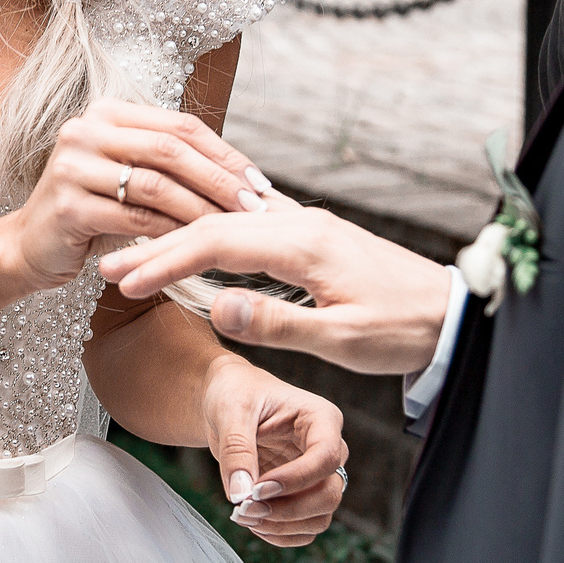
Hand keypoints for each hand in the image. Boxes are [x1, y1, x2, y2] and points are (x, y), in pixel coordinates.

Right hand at [0, 99, 271, 291]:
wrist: (32, 246)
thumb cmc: (93, 210)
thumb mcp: (128, 174)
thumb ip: (170, 162)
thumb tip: (243, 172)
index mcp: (107, 112)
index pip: (179, 125)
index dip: (225, 152)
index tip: (259, 182)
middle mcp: (85, 130)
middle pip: (170, 149)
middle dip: (219, 179)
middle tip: (255, 206)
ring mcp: (72, 166)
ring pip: (155, 184)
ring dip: (200, 208)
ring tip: (231, 229)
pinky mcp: (68, 206)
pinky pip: (134, 218)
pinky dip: (169, 231)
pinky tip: (194, 245)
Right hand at [99, 198, 457, 375]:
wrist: (454, 312)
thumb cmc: (403, 330)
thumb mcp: (343, 339)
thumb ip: (279, 322)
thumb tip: (216, 305)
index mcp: (304, 244)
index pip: (216, 244)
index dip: (165, 261)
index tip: (124, 281)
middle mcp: (302, 222)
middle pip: (213, 225)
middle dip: (158, 245)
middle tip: (110, 268)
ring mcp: (308, 224)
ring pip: (229, 223)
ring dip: (181, 239)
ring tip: (138, 258)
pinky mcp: (314, 235)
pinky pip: (249, 226)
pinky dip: (211, 236)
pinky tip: (193, 241)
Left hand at [199, 357, 348, 546]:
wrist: (228, 401)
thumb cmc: (235, 393)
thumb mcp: (230, 410)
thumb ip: (236, 450)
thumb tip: (241, 494)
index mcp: (321, 419)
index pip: (325, 457)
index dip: (295, 480)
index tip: (257, 490)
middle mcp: (329, 449)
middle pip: (330, 494)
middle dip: (288, 510)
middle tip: (245, 509)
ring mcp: (319, 476)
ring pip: (320, 517)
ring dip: (282, 525)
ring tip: (243, 515)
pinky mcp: (304, 495)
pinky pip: (305, 527)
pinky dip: (280, 533)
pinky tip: (252, 522)